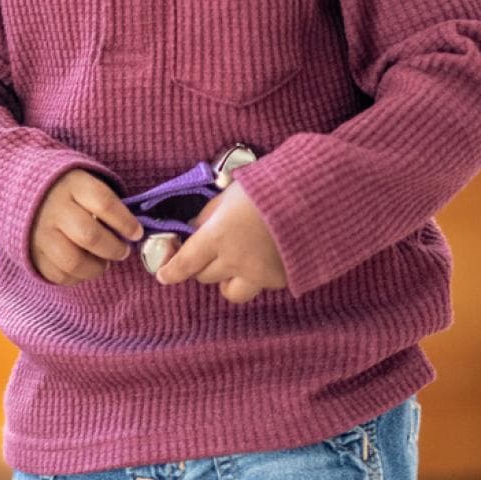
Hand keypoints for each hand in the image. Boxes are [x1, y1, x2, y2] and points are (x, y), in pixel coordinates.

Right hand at [31, 170, 142, 283]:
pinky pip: (57, 275)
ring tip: (103, 264)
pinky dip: (77, 277)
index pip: (104, 204)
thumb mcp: (85, 183)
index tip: (136, 233)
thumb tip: (132, 233)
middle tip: (123, 252)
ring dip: (96, 268)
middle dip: (113, 249)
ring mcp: (39, 233)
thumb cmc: (67, 191)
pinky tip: (84, 268)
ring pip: (73, 261)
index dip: (126, 222)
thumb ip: (107, 204)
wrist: (21, 193)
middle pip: (89, 235)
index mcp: (72, 185)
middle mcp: (53, 209)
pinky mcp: (31, 253)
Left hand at [153, 182, 287, 303]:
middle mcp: (235, 260)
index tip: (163, 276)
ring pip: (231, 292)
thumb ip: (209, 216)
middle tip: (211, 252)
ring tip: (236, 264)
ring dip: (227, 280)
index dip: (171, 272)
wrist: (317, 197)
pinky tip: (266, 258)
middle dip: (203, 265)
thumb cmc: (270, 187)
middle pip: (205, 277)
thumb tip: (195, 229)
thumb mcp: (229, 195)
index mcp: (217, 236)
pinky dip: (257, 277)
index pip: (185, 263)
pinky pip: (260, 286)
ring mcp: (259, 274)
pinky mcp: (282, 280)